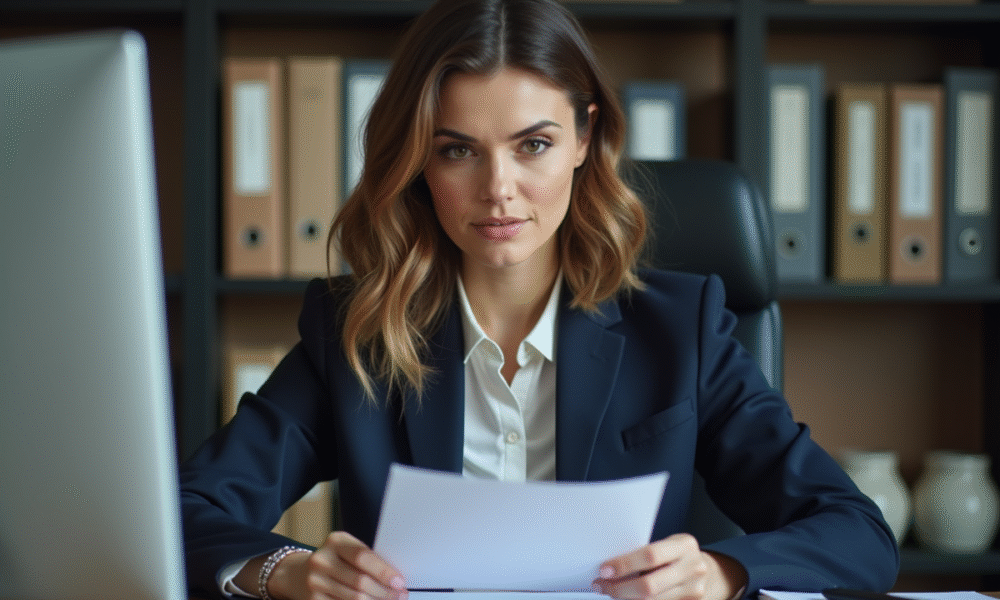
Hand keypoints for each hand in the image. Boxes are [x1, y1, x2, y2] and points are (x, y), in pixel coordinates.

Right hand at [261, 531, 407, 599]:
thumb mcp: (347, 550)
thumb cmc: (335, 560)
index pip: (362, 557)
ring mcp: (315, 582)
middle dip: (384, 591)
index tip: (399, 582)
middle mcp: (321, 560)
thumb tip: (394, 578)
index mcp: (335, 541)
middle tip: (401, 596)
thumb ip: (367, 559)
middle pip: (360, 581)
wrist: (299, 574)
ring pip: (353, 598)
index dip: (383, 571)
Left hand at [593, 533, 746, 599]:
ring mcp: (694, 592)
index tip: (604, 570)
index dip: (624, 564)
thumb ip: (647, 554)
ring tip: (611, 592)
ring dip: (626, 599)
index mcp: (685, 545)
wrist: (708, 573)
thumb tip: (611, 566)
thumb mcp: (668, 546)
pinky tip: (628, 598)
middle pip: (650, 585)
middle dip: (620, 588)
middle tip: (601, 586)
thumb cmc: (679, 556)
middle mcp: (693, 568)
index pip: (650, 555)